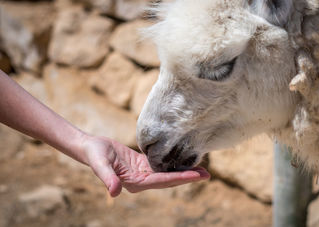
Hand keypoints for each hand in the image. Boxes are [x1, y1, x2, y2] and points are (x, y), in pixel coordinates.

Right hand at [81, 135, 209, 196]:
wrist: (90, 148)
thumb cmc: (94, 154)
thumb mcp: (100, 164)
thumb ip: (107, 178)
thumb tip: (114, 193)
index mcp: (134, 183)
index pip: (161, 182)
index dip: (179, 178)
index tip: (195, 176)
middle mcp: (141, 181)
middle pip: (169, 180)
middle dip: (187, 177)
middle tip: (206, 174)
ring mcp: (143, 174)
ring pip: (168, 174)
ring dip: (184, 172)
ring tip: (202, 170)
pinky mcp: (143, 165)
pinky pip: (162, 166)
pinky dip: (174, 164)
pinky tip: (185, 161)